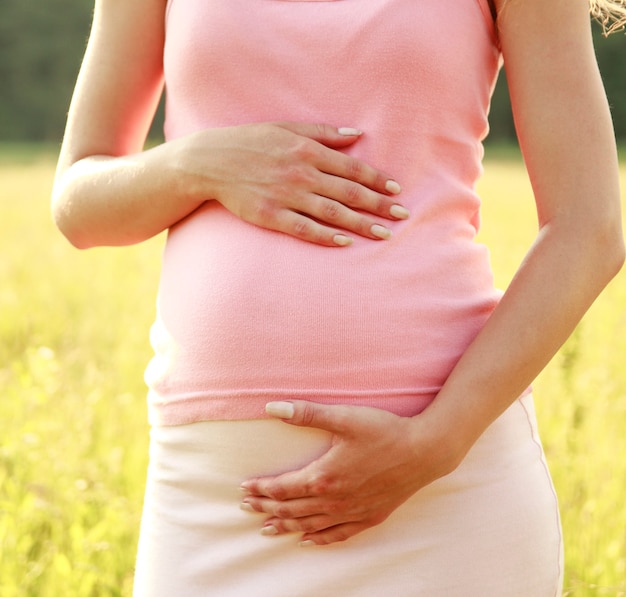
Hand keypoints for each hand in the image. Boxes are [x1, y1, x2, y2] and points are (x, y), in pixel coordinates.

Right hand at [175, 122, 408, 245]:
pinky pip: (303, 229)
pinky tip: (345, 243)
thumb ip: (324, 132)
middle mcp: (301, 173)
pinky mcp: (270, 215)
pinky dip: (325, 236)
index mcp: (308, 150)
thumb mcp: (287, 127)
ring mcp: (286, 196)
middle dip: (379, 205)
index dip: (377, 180)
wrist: (210, 161)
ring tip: (384, 234)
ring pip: (332, 213)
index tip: (396, 190)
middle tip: (402, 215)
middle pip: (349, 193)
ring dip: (360, 224)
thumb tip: (357, 134)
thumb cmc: (251, 142)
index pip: (352, 168)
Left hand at [239, 400, 459, 545]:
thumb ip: (306, 413)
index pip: (282, 488)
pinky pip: (338, 534)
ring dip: (286, 526)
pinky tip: (308, 541)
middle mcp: (334, 500)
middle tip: (246, 508)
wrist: (424, 451)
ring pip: (310, 524)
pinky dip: (319, 539)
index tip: (244, 489)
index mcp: (324, 476)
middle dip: (266, 508)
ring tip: (266, 529)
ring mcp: (352, 511)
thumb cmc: (384, 431)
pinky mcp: (369, 517)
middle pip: (291, 509)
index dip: (261, 489)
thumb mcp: (343, 417)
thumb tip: (271, 407)